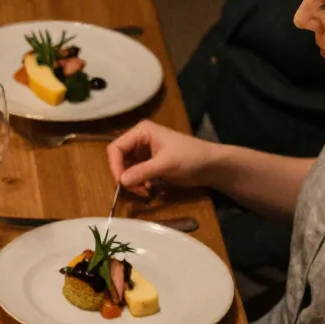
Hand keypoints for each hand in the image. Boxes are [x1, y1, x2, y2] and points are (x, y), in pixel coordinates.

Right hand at [105, 120, 219, 198]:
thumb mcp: (166, 163)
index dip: (115, 166)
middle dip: (124, 176)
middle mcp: (139, 140)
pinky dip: (138, 184)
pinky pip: (135, 175)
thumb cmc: (190, 157)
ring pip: (126, 170)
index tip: (121, 183)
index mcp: (141, 132)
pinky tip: (149, 188)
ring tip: (144, 190)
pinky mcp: (149, 165)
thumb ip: (142, 171)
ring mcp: (143, 153)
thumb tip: (121, 181)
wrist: (209, 165)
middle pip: (119, 159)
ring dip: (131, 182)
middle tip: (135, 189)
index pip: (116, 148)